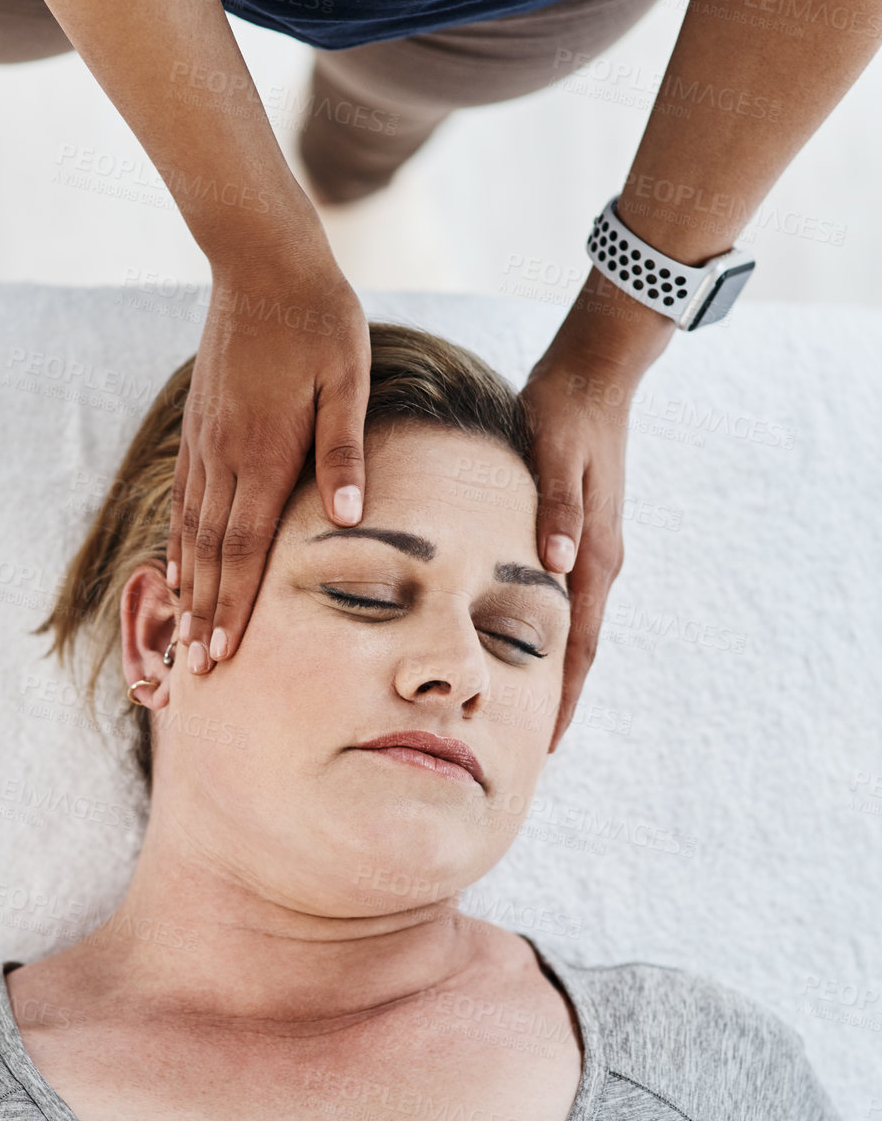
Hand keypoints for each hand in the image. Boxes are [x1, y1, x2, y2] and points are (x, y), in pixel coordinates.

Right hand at [168, 250, 371, 672]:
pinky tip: (178, 563)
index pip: (245, 548)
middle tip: (193, 671)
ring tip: (182, 634)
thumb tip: (350, 516)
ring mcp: (206, 440)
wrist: (261, 262)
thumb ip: (345, 450)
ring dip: (188, 586)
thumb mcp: (349, 379)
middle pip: (211, 552)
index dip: (233, 606)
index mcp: (265, 451)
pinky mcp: (200, 423)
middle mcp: (225, 454)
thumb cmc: (320, 319)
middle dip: (204, 614)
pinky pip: (184, 496)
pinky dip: (180, 538)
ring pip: (192, 529)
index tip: (222, 654)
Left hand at [520, 273, 672, 750]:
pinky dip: (550, 633)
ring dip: (554, 669)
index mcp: (593, 554)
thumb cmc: (562, 415)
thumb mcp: (553, 458)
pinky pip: (567, 600)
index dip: (565, 697)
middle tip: (532, 745)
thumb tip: (559, 567)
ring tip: (526, 709)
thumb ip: (557, 512)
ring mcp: (592, 547)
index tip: (548, 742)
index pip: (580, 646)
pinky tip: (522, 645)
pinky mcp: (580, 532)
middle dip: (560, 697)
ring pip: (574, 626)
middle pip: (580, 648)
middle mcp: (599, 559)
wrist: (591, 375)